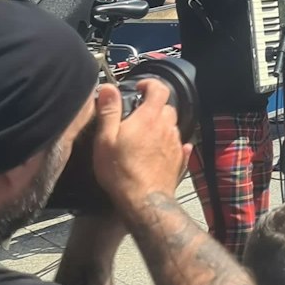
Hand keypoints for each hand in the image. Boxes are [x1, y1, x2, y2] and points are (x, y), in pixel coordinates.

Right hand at [89, 82, 189, 210]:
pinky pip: (178, 144)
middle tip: (137, 116)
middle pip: (166, 107)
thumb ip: (109, 111)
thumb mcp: (105, 139)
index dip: (150, 84)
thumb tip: (108, 88)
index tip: (140, 88)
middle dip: (153, 107)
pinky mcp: (179, 159)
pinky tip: (159, 149)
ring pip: (171, 126)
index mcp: (149, 118)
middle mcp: (166, 127)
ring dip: (160, 126)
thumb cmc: (121, 171)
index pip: (159, 89)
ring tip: (143, 137)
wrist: (143, 200)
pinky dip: (169, 142)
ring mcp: (175, 144)